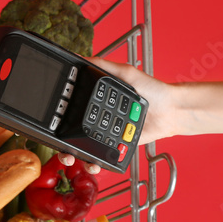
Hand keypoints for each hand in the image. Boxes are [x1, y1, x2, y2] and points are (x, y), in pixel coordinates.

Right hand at [54, 58, 177, 173]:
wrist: (170, 110)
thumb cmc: (151, 89)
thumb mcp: (125, 72)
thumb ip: (103, 66)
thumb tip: (79, 58)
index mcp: (96, 102)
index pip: (72, 110)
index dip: (59, 118)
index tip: (52, 123)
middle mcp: (98, 118)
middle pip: (74, 134)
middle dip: (63, 144)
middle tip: (62, 148)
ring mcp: (107, 134)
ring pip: (85, 149)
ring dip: (77, 157)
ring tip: (74, 158)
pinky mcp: (117, 147)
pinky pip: (103, 157)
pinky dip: (95, 163)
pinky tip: (94, 163)